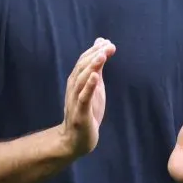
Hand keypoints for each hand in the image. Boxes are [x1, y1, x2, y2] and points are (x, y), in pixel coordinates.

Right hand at [60, 38, 114, 157]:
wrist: (75, 140)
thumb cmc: (86, 111)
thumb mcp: (94, 86)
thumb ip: (97, 67)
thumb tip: (102, 44)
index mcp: (77, 81)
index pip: (84, 61)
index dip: (95, 50)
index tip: (108, 42)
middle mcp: (74, 88)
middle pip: (82, 67)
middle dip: (95, 55)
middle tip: (109, 46)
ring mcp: (76, 101)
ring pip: (81, 80)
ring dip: (92, 67)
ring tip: (102, 56)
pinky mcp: (80, 114)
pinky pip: (83, 98)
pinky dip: (89, 87)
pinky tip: (96, 77)